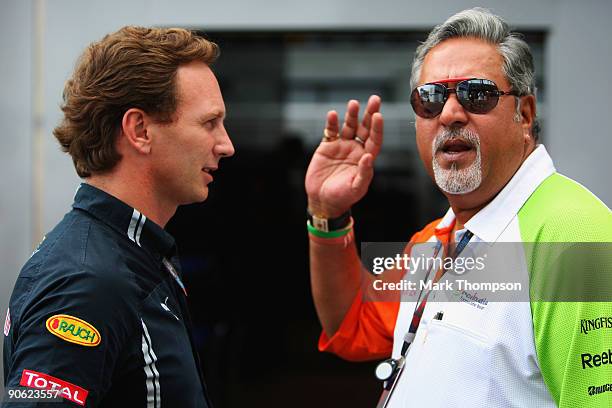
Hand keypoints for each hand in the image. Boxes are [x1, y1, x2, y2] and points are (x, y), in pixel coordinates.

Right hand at [305, 95, 383, 217]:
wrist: (323, 200)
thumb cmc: (343, 197)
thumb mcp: (356, 188)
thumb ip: (364, 173)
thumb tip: (368, 157)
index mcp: (365, 158)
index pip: (374, 139)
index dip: (377, 128)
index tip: (378, 116)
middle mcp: (355, 149)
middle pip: (365, 128)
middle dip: (369, 114)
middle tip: (375, 99)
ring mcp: (341, 146)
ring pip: (349, 126)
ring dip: (351, 115)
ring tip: (353, 103)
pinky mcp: (327, 146)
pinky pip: (330, 131)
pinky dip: (331, 123)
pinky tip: (332, 114)